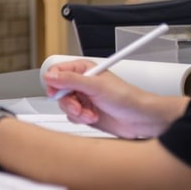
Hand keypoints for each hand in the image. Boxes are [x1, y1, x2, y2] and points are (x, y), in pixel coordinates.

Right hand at [43, 59, 184, 137]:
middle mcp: (81, 83)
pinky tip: (93, 117)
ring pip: (64, 105)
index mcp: (83, 70)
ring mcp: (83, 98)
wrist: (140, 119)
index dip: (54, 82)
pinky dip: (81, 118)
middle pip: (58, 90)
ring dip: (76, 112)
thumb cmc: (127, 97)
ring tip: (90, 113)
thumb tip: (50, 76)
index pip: (57, 71)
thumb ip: (70, 80)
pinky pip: (71, 116)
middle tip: (78, 106)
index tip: (56, 92)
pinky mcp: (85, 113)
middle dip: (68, 101)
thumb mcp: (96, 85)